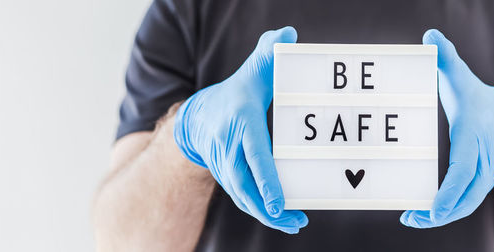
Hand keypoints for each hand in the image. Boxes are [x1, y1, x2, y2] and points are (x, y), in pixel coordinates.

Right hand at [173, 27, 307, 233]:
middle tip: (294, 220)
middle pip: (247, 185)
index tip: (279, 202)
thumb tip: (289, 36)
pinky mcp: (229, 178)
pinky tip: (283, 220)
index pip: (254, 155)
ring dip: (268, 216)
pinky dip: (261, 212)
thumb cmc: (236, 93)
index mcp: (240, 123)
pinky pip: (245, 199)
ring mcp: (226, 167)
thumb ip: (269, 53)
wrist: (199, 119)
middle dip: (268, 207)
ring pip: (245, 197)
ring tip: (294, 224)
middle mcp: (230, 148)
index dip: (266, 180)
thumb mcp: (252, 71)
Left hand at [401, 29, 493, 227]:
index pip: (465, 169)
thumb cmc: (479, 100)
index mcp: (476, 137)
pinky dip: (446, 212)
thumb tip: (431, 36)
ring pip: (466, 203)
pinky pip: (465, 202)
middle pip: (466, 195)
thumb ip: (446, 58)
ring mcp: (484, 175)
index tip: (434, 208)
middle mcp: (484, 161)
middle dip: (442, 212)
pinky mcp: (480, 184)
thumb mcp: (463, 78)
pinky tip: (423, 216)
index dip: (450, 191)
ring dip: (440, 216)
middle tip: (414, 219)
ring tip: (413, 220)